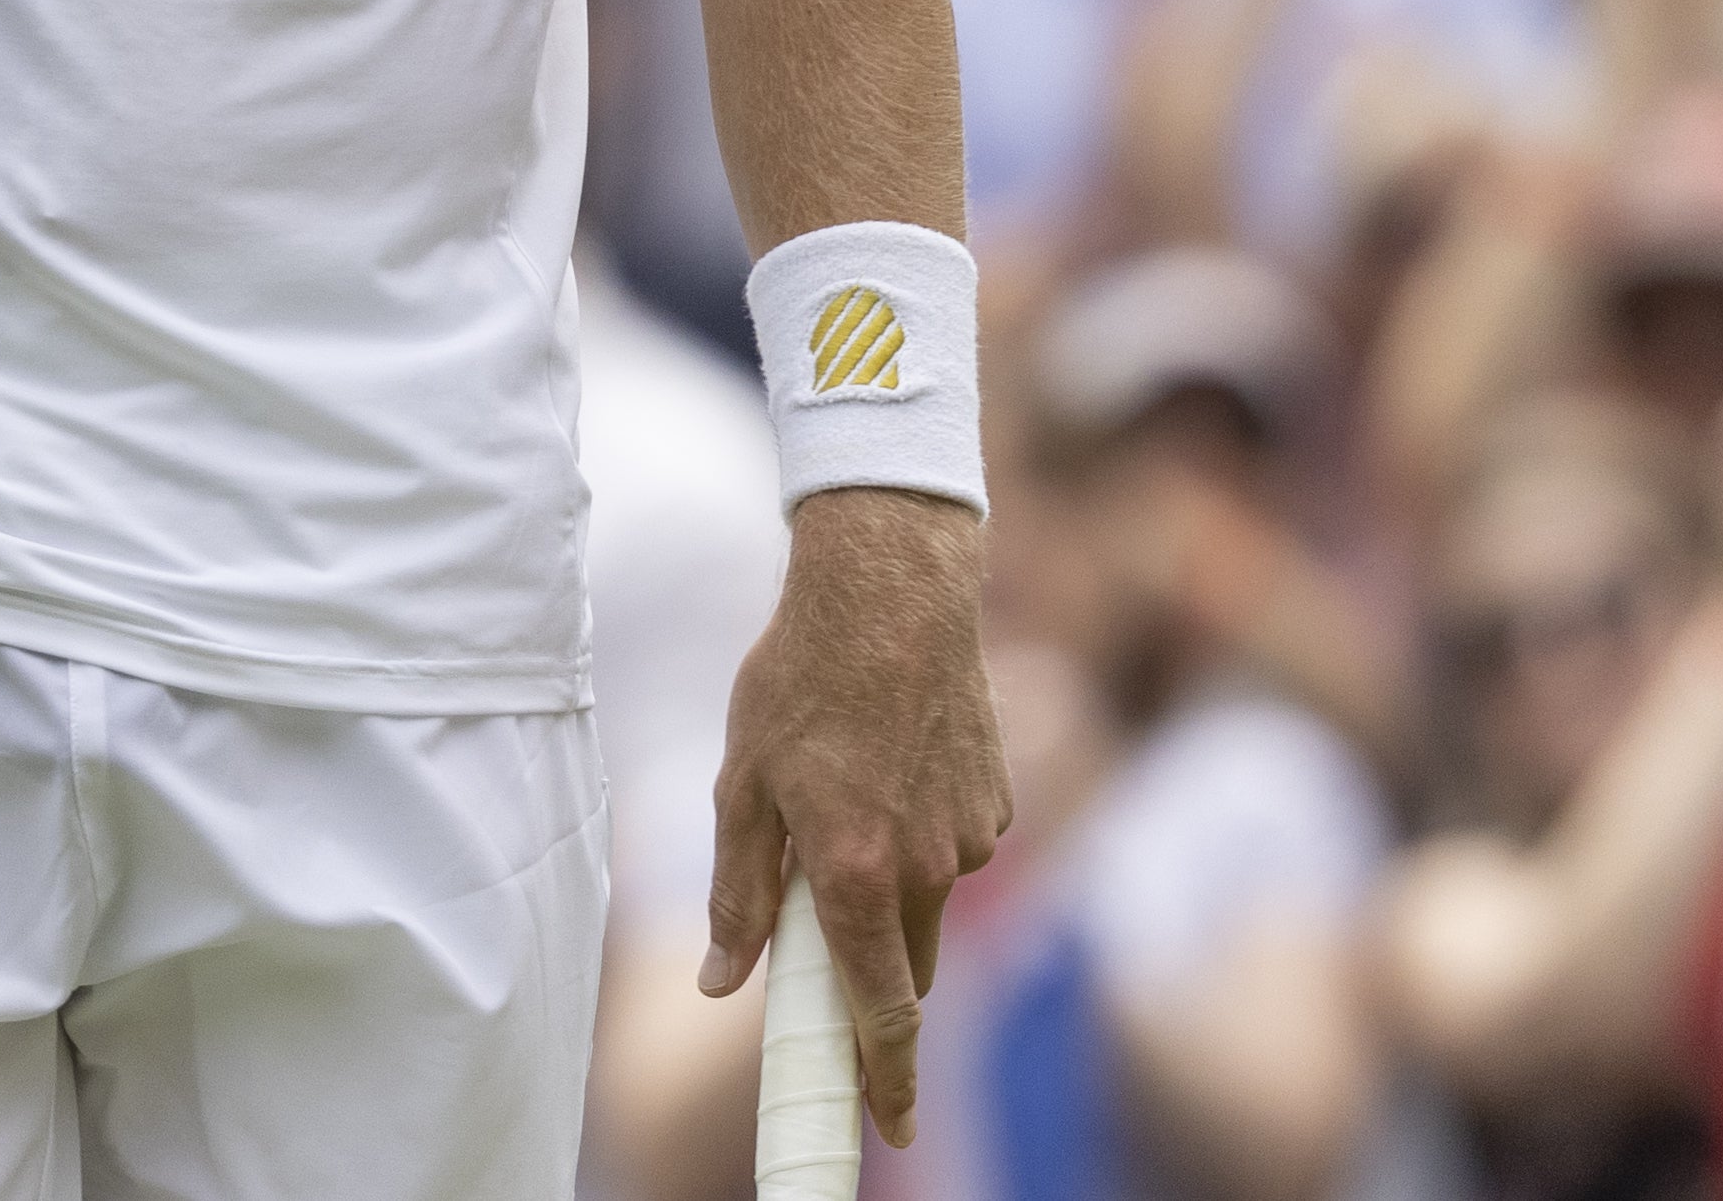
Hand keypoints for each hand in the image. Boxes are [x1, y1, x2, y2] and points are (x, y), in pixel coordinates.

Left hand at [702, 486, 1013, 1146]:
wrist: (890, 591)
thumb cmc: (800, 681)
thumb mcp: (740, 786)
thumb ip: (739, 896)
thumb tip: (725, 982)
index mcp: (856, 875)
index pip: (880, 1015)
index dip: (885, 1082)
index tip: (892, 1132)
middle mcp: (925, 870)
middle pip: (904, 969)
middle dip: (868, 972)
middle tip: (819, 920)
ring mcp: (970, 837)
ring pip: (927, 905)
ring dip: (889, 890)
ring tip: (840, 796)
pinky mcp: (997, 802)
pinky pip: (953, 850)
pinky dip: (919, 836)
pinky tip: (885, 765)